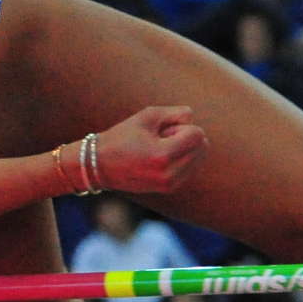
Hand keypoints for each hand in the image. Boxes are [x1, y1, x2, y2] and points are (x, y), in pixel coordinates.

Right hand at [93, 106, 207, 193]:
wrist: (100, 166)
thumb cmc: (122, 137)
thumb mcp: (146, 117)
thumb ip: (175, 113)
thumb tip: (193, 119)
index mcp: (163, 156)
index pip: (197, 134)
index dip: (181, 125)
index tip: (161, 130)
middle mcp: (170, 174)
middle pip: (202, 146)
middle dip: (185, 137)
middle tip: (160, 139)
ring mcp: (171, 185)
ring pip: (199, 157)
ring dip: (184, 148)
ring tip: (158, 149)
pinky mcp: (170, 188)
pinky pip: (192, 167)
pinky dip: (182, 158)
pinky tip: (160, 159)